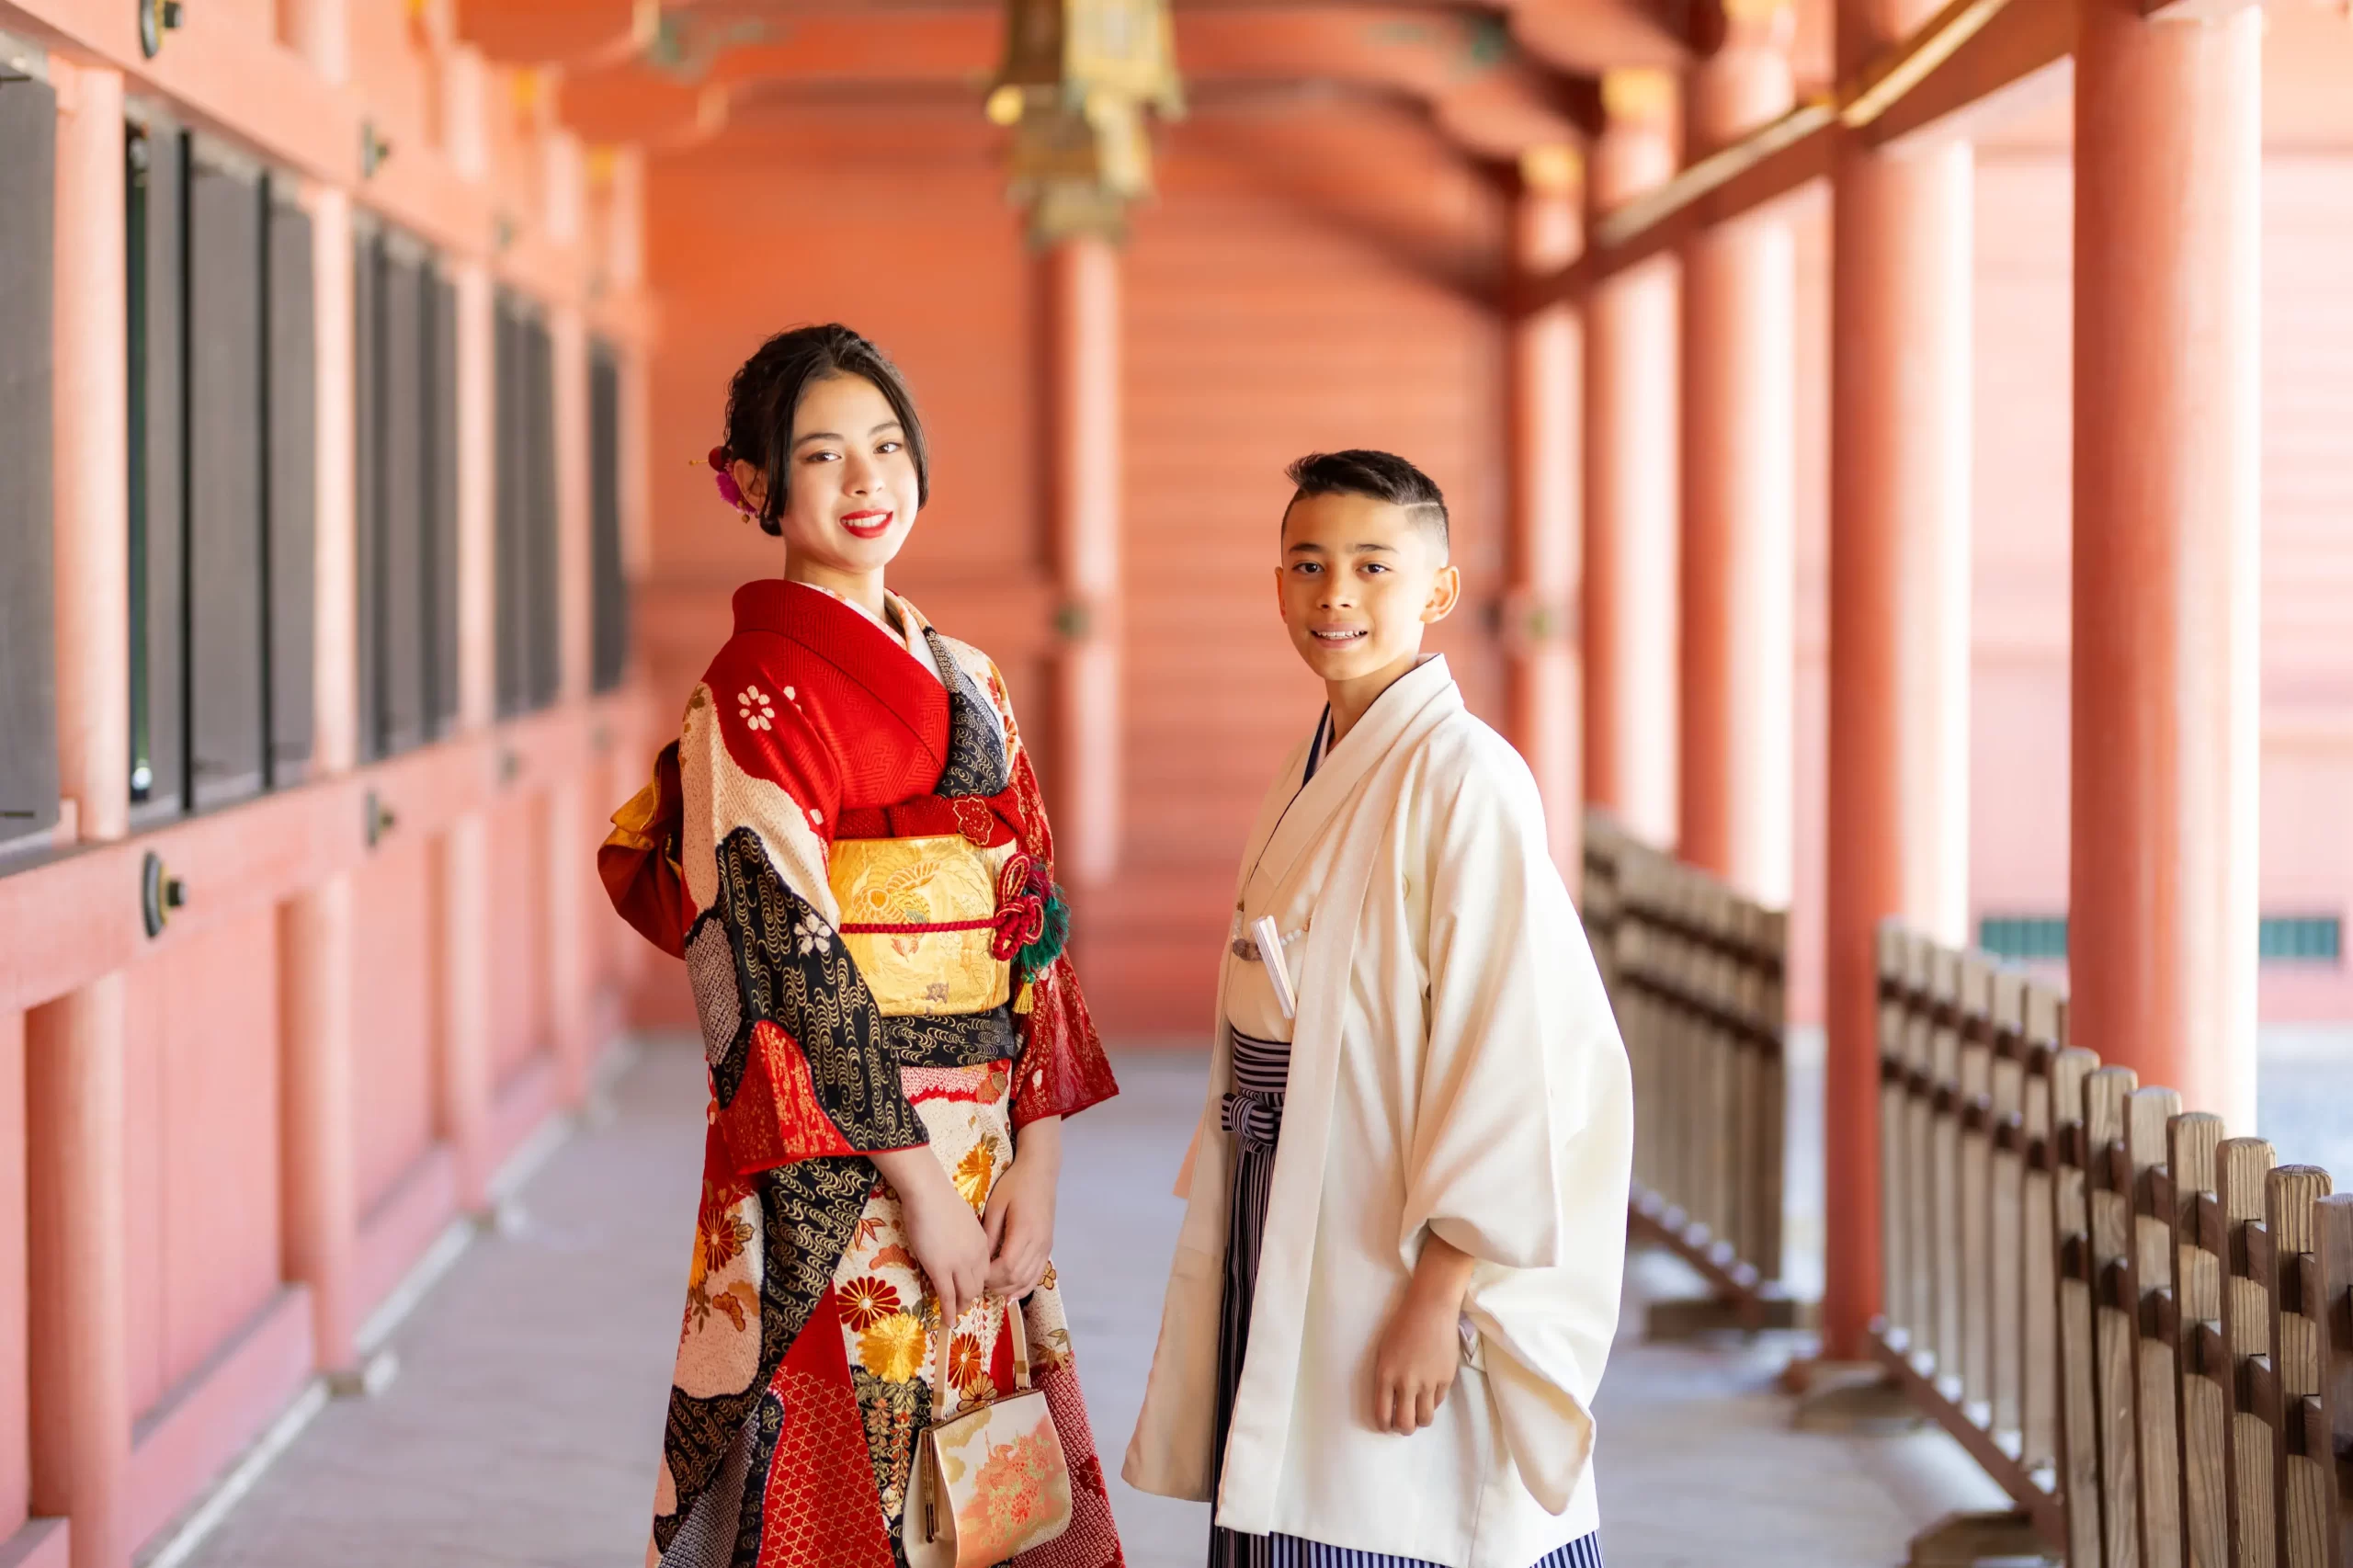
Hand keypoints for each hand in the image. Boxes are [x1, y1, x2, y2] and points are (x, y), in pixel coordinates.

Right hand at [873, 1148, 991, 1329]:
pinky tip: (946, 1322)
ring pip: (966, 1294)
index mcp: (981, 1242)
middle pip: (978, 1285)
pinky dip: (948, 1311)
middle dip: (970, 1297)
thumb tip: (956, 1241)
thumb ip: (964, 1234)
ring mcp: (959, 1264)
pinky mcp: (940, 1269)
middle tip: (960, 1304)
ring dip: (960, 1306)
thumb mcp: (962, 1218)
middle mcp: (975, 1256)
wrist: (928, 1193)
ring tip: (954, 1314)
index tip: (968, 1287)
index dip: (976, 1281)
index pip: (984, 1270)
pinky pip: (947, 1296)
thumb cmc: (939, 1199)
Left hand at [983, 1116, 1060, 1297]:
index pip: (1007, 1266)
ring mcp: (1046, 1246)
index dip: (990, 1277)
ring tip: (992, 1290)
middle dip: (997, 1285)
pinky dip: (1024, 1286)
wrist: (1041, 1171)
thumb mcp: (996, 1206)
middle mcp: (1039, 1242)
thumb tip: (979, 1261)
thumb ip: (989, 1235)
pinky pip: (1037, 1274)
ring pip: (1029, 1279)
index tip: (975, 1275)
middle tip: (978, 1284)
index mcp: (1024, 1231)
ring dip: (1010, 1288)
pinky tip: (1012, 1294)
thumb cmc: (1015, 1184)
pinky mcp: (1048, 1246)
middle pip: (1018, 1277)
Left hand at [1370, 1231, 1477, 1434]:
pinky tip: (1429, 1393)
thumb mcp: (1383, 1351)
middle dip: (1403, 1428)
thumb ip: (1385, 1378)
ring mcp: (1428, 1383)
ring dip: (1420, 1421)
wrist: (1430, 1309)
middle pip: (1405, 1424)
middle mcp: (1406, 1383)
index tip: (1386, 1425)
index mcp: (1385, 1375)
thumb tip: (1391, 1401)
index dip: (1384, 1425)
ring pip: (1425, 1419)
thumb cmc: (1401, 1326)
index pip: (1383, 1414)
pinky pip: (1438, 1401)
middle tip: (1404, 1423)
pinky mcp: (1445, 1379)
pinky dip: (1432, 1401)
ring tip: (1418, 1414)